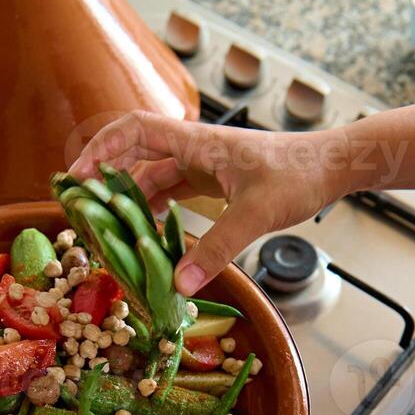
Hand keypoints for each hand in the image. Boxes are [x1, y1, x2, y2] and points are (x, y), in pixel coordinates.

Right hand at [69, 112, 355, 294]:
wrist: (334, 166)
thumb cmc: (300, 176)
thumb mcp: (258, 214)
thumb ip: (218, 249)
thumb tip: (180, 285)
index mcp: (199, 143)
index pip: (136, 130)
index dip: (102, 147)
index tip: (79, 176)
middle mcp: (196, 150)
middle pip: (136, 156)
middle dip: (105, 179)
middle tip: (80, 209)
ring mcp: (205, 166)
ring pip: (153, 179)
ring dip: (130, 201)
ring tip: (106, 231)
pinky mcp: (216, 183)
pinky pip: (173, 194)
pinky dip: (156, 212)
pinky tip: (147, 238)